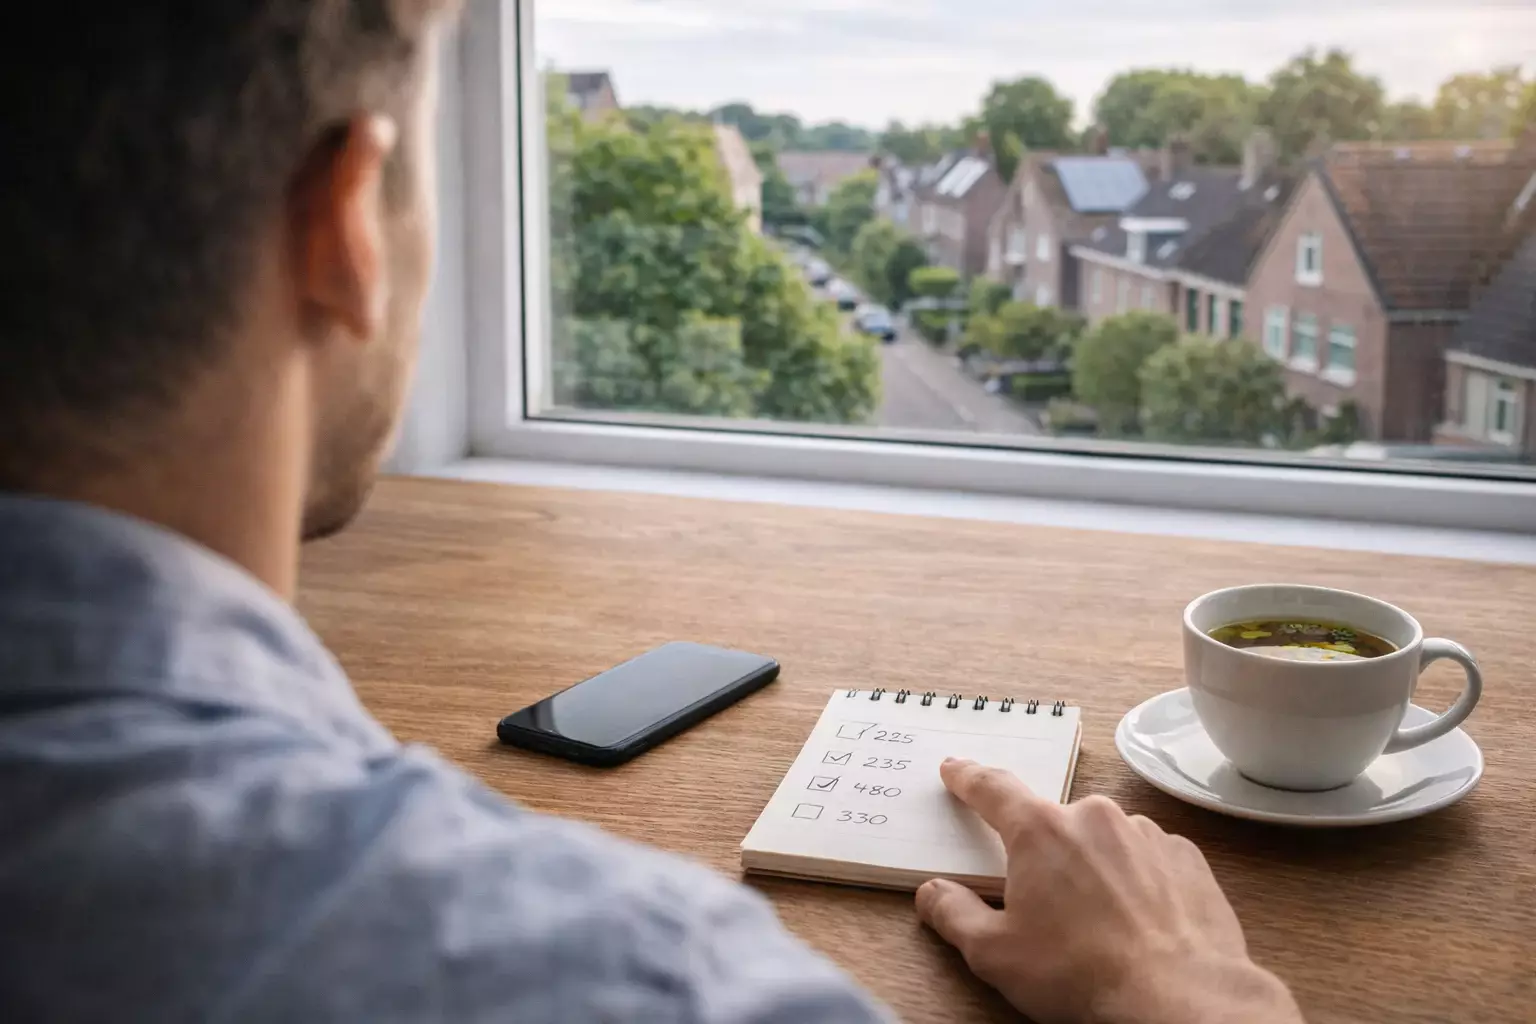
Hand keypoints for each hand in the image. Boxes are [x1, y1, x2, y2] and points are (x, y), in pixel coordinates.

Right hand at [915, 759, 1303, 1023]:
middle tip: (1046, 907)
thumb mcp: (994, 954)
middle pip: (1052, 825)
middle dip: (1044, 858)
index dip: (968, 779)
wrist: (1180, 1000)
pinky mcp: (1186, 857)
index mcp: (1040, 831)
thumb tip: (934, 892)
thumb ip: (954, 914)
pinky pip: (1147, 859)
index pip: (992, 790)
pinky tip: (1137, 922)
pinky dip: (1137, 882)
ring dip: (1093, 870)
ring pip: (1102, 841)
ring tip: (1098, 926)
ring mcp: (1145, 833)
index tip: (956, 770)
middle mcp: (1093, 817)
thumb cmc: (1082, 976)